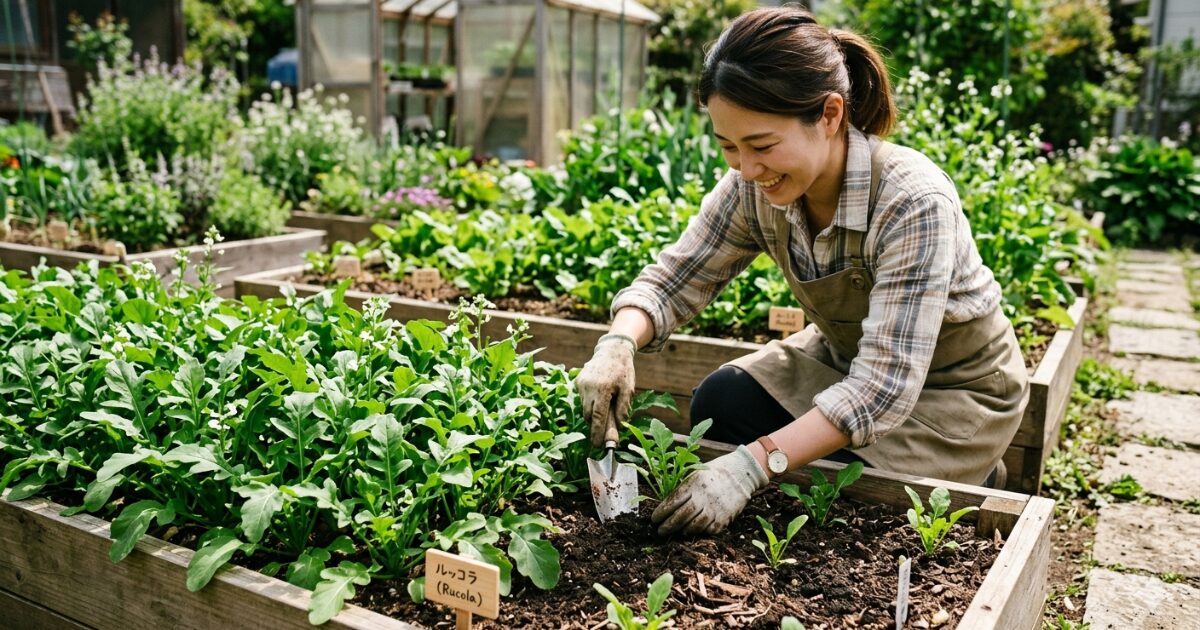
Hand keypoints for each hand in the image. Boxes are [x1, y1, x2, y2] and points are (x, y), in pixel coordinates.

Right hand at [575, 334, 636, 446]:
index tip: (598, 445)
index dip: (598, 432)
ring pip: (585, 408)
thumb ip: (623, 408)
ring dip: (594, 413)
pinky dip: (591, 403)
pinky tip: (601, 396)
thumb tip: (619, 426)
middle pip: (589, 415)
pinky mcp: (578, 382)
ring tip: (607, 406)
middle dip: (597, 424)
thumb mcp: (628, 389)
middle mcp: (588, 387)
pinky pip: (583, 399)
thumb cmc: (623, 370)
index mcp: (603, 389)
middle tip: (606, 432)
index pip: (598, 417)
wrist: (612, 349)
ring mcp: (581, 384)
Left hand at [651, 445, 768, 535]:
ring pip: (696, 525)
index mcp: (695, 483)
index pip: (674, 500)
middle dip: (669, 525)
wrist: (741, 472)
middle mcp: (704, 496)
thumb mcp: (696, 473)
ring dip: (684, 530)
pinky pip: (710, 529)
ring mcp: (716, 507)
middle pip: (683, 515)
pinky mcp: (726, 516)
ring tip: (677, 532)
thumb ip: (683, 488)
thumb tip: (666, 504)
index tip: (654, 519)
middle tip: (660, 531)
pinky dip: (701, 532)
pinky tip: (694, 531)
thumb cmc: (714, 472)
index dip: (662, 511)